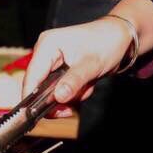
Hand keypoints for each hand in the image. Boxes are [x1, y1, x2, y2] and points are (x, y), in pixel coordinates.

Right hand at [23, 0, 152, 114]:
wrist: (121, 37)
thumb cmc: (107, 42)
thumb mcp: (91, 64)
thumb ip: (73, 81)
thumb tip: (58, 97)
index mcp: (47, 45)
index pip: (31, 76)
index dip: (32, 97)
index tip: (38, 115)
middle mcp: (45, 53)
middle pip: (39, 87)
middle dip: (57, 99)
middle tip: (70, 108)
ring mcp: (51, 61)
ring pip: (50, 91)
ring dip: (68, 96)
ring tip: (86, 88)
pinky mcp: (59, 69)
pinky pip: (59, 89)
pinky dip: (72, 93)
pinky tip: (85, 86)